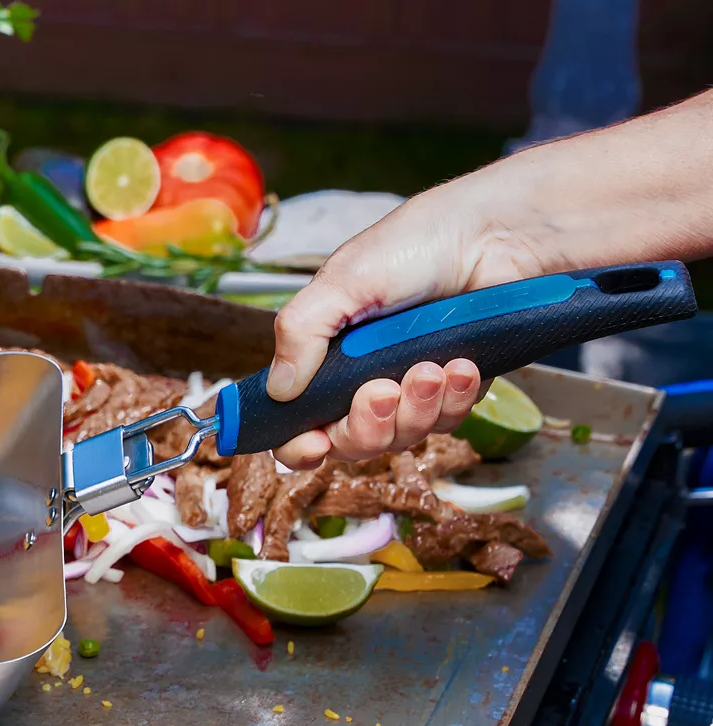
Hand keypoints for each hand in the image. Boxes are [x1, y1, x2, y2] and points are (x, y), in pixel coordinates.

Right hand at [267, 174, 542, 467]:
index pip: (297, 423)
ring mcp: (408, 388)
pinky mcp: (453, 391)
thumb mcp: (343, 281)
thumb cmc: (415, 245)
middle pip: (351, 442)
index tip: (316, 444)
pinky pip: (447, 421)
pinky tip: (460, 364)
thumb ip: (300, 332)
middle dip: (366, 426)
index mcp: (324, 356)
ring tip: (430, 367)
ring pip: (401, 437)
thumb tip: (277, 389)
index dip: (300, 446)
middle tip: (380, 390)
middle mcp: (361, 378)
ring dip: (414, 409)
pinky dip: (454, 398)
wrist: (492, 235)